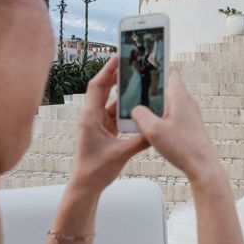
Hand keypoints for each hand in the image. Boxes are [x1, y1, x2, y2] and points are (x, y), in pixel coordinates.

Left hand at [71, 55, 149, 191]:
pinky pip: (115, 114)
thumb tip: (157, 128)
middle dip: (116, 76)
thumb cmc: (96, 170)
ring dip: (123, 93)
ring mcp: (98, 124)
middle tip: (130, 63)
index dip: (107, 70)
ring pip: (111, 102)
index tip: (118, 57)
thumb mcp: (122, 154)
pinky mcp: (104, 131)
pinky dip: (126, 109)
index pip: (97, 86)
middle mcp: (92, 117)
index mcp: (90, 117)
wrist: (86, 186)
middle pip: (103, 89)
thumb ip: (141, 140)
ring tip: (138, 82)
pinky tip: (138, 106)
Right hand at [131, 70, 219, 184]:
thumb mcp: (153, 130)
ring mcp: (190, 113)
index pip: (170, 72)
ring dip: (156, 104)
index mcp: (179, 96)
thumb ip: (140, 114)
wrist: (202, 166)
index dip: (156, 69)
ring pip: (169, 101)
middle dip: (152, 89)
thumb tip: (135, 109)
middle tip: (135, 92)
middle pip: (167, 87)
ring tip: (140, 111)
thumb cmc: (182, 147)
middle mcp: (187, 101)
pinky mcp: (189, 124)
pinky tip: (152, 126)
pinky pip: (173, 114)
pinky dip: (162, 116)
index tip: (143, 69)